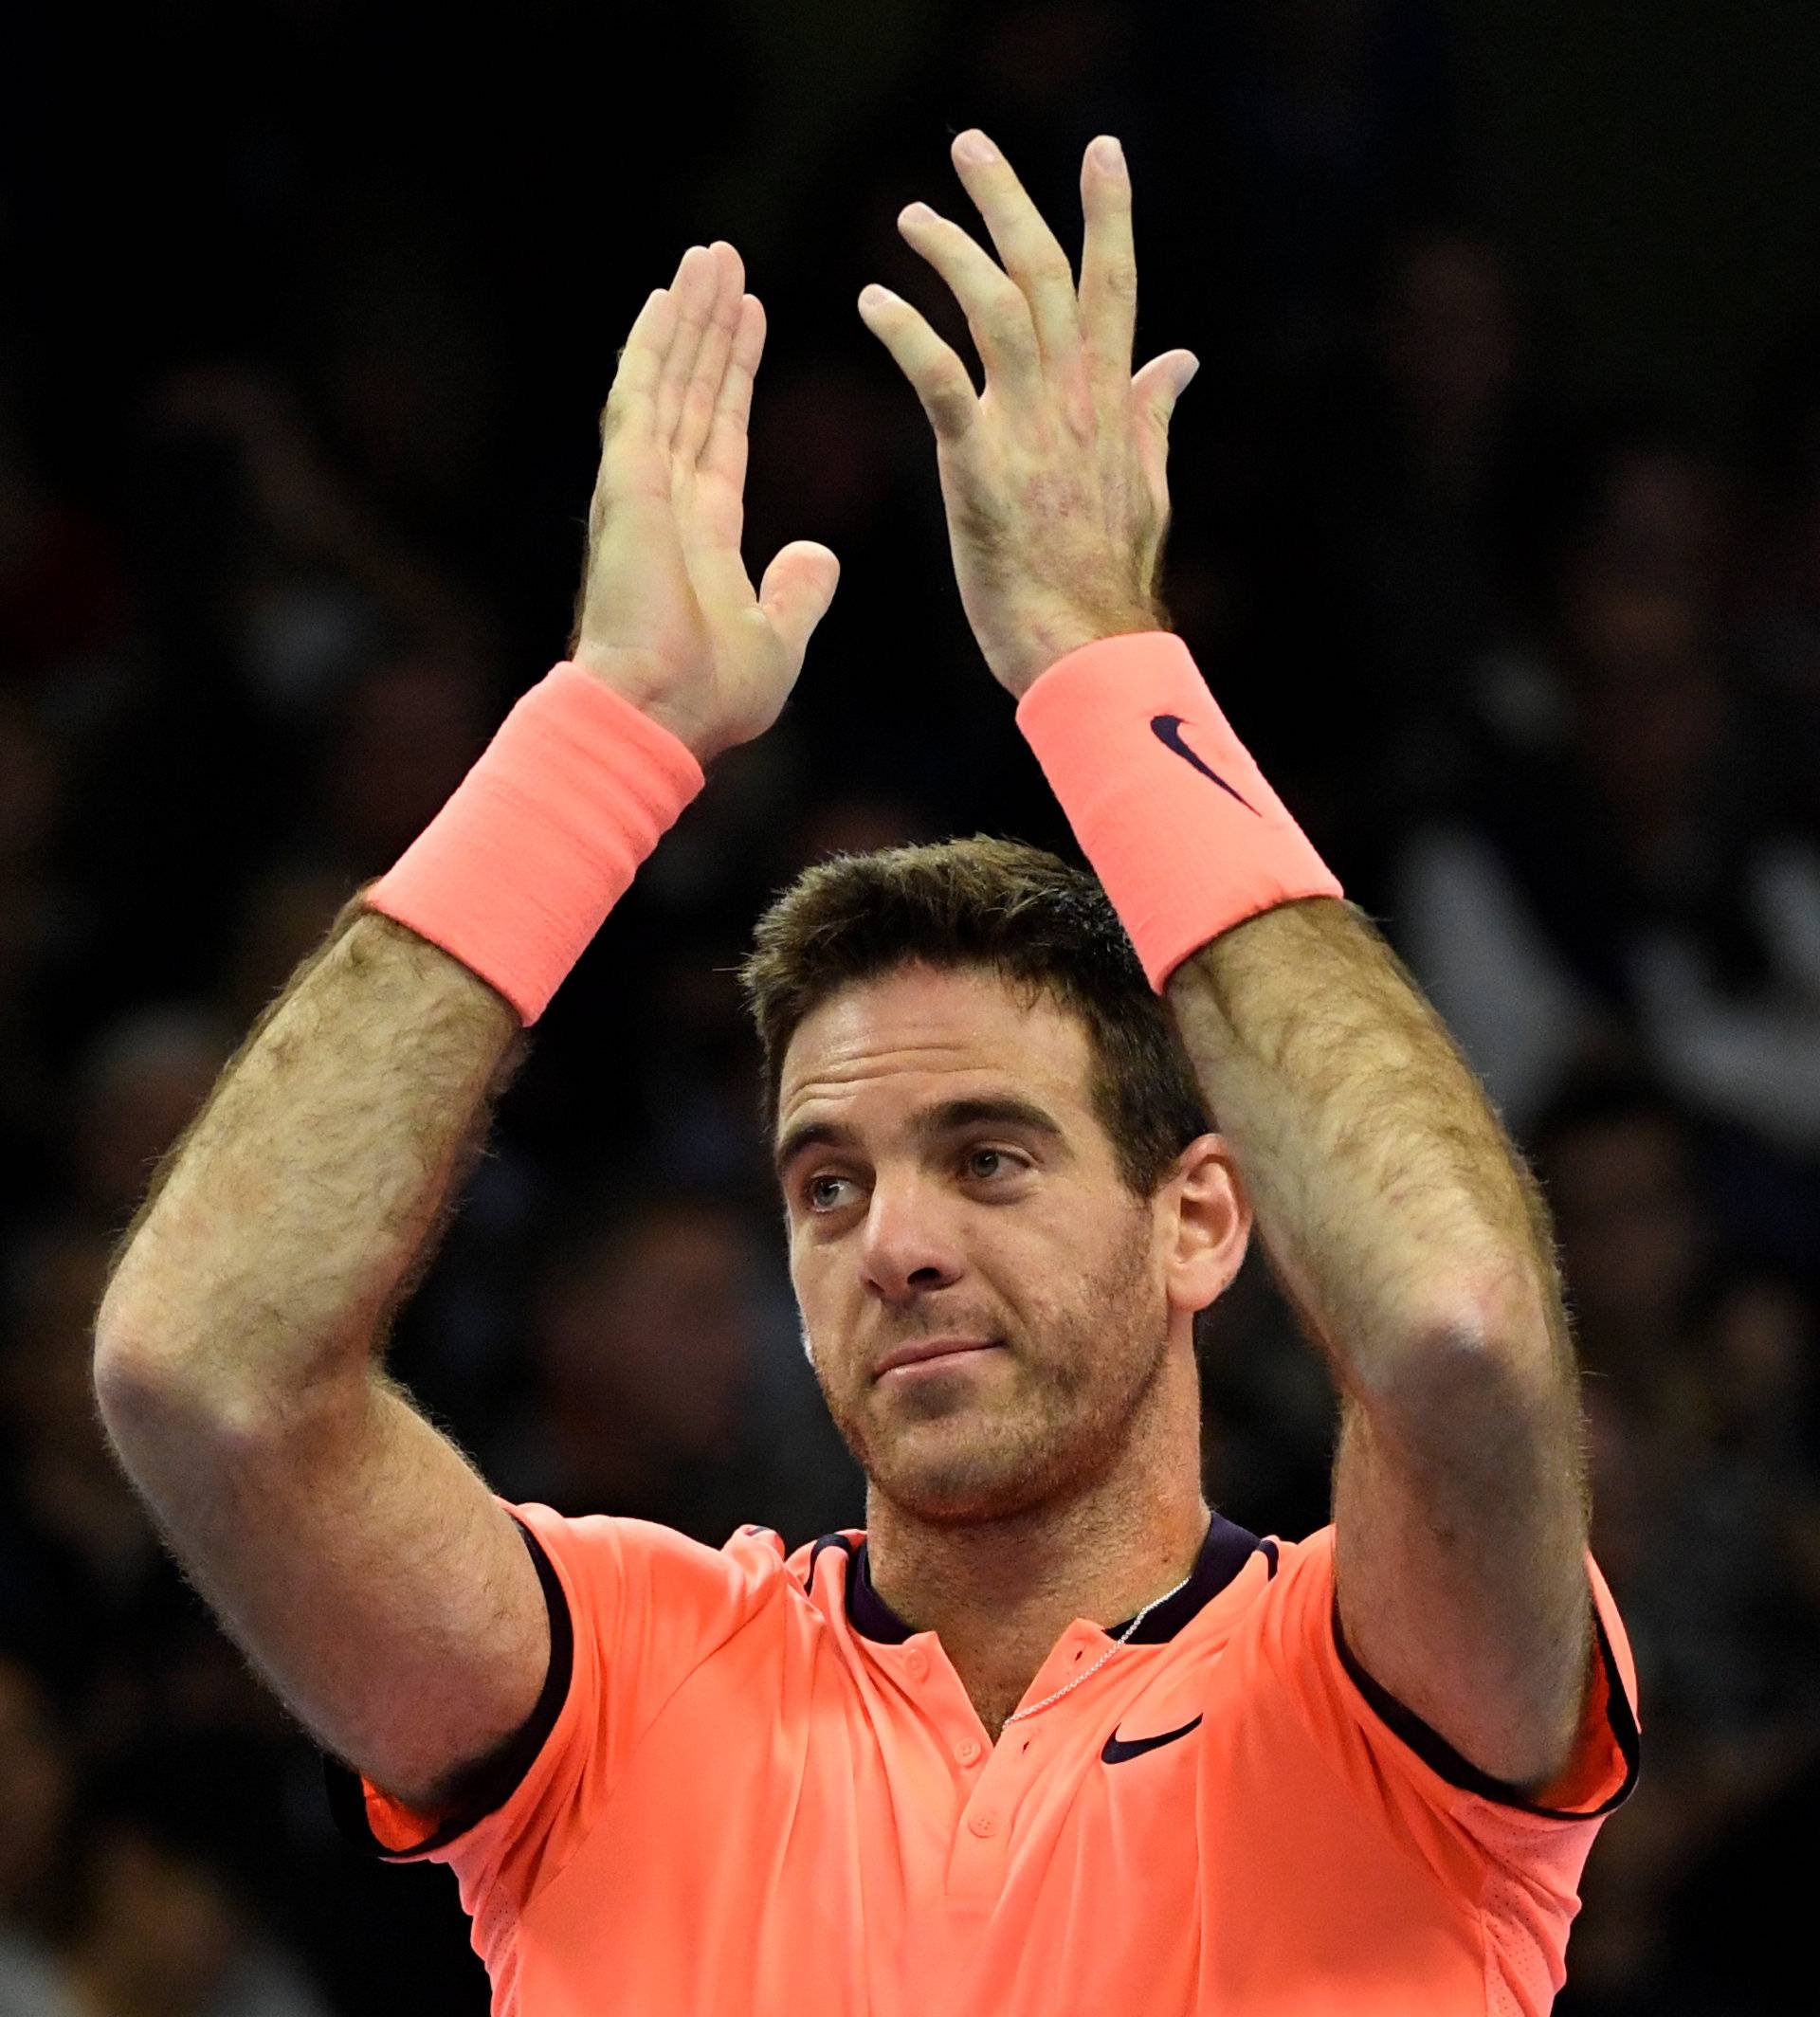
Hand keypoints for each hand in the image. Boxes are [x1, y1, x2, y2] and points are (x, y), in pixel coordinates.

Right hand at [571, 242, 839, 762]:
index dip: (736, 374)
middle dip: (712, 328)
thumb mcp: (775, 639)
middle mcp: (666, 500)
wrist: (660, 716)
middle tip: (726, 262)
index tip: (752, 319)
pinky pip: (640, 397)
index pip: (722, 432)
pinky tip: (667, 297)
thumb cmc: (708, 698)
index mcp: (701, 533)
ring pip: (667, 380)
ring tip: (709, 259)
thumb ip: (796, 592)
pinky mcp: (628, 483)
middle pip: (694, 392)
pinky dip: (653, 345)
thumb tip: (821, 555)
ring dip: (688, 318)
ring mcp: (641, 488)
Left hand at [858, 131, 1197, 699]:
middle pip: (1046, 273)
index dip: (1108, 213)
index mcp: (1113, 401)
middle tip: (968, 145)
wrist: (1090, 649)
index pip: (1113, 285)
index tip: (1100, 150)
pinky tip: (870, 300)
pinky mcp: (980, 467)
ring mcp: (1030, 429)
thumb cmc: (1109, 580)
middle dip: (1009, 202)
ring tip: (909, 215)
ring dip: (950, 251)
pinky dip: (906, 333)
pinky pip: (941, 380)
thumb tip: (1183, 360)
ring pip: (996, 308)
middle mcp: (1076, 400)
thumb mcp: (1147, 484)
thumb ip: (1154, 413)